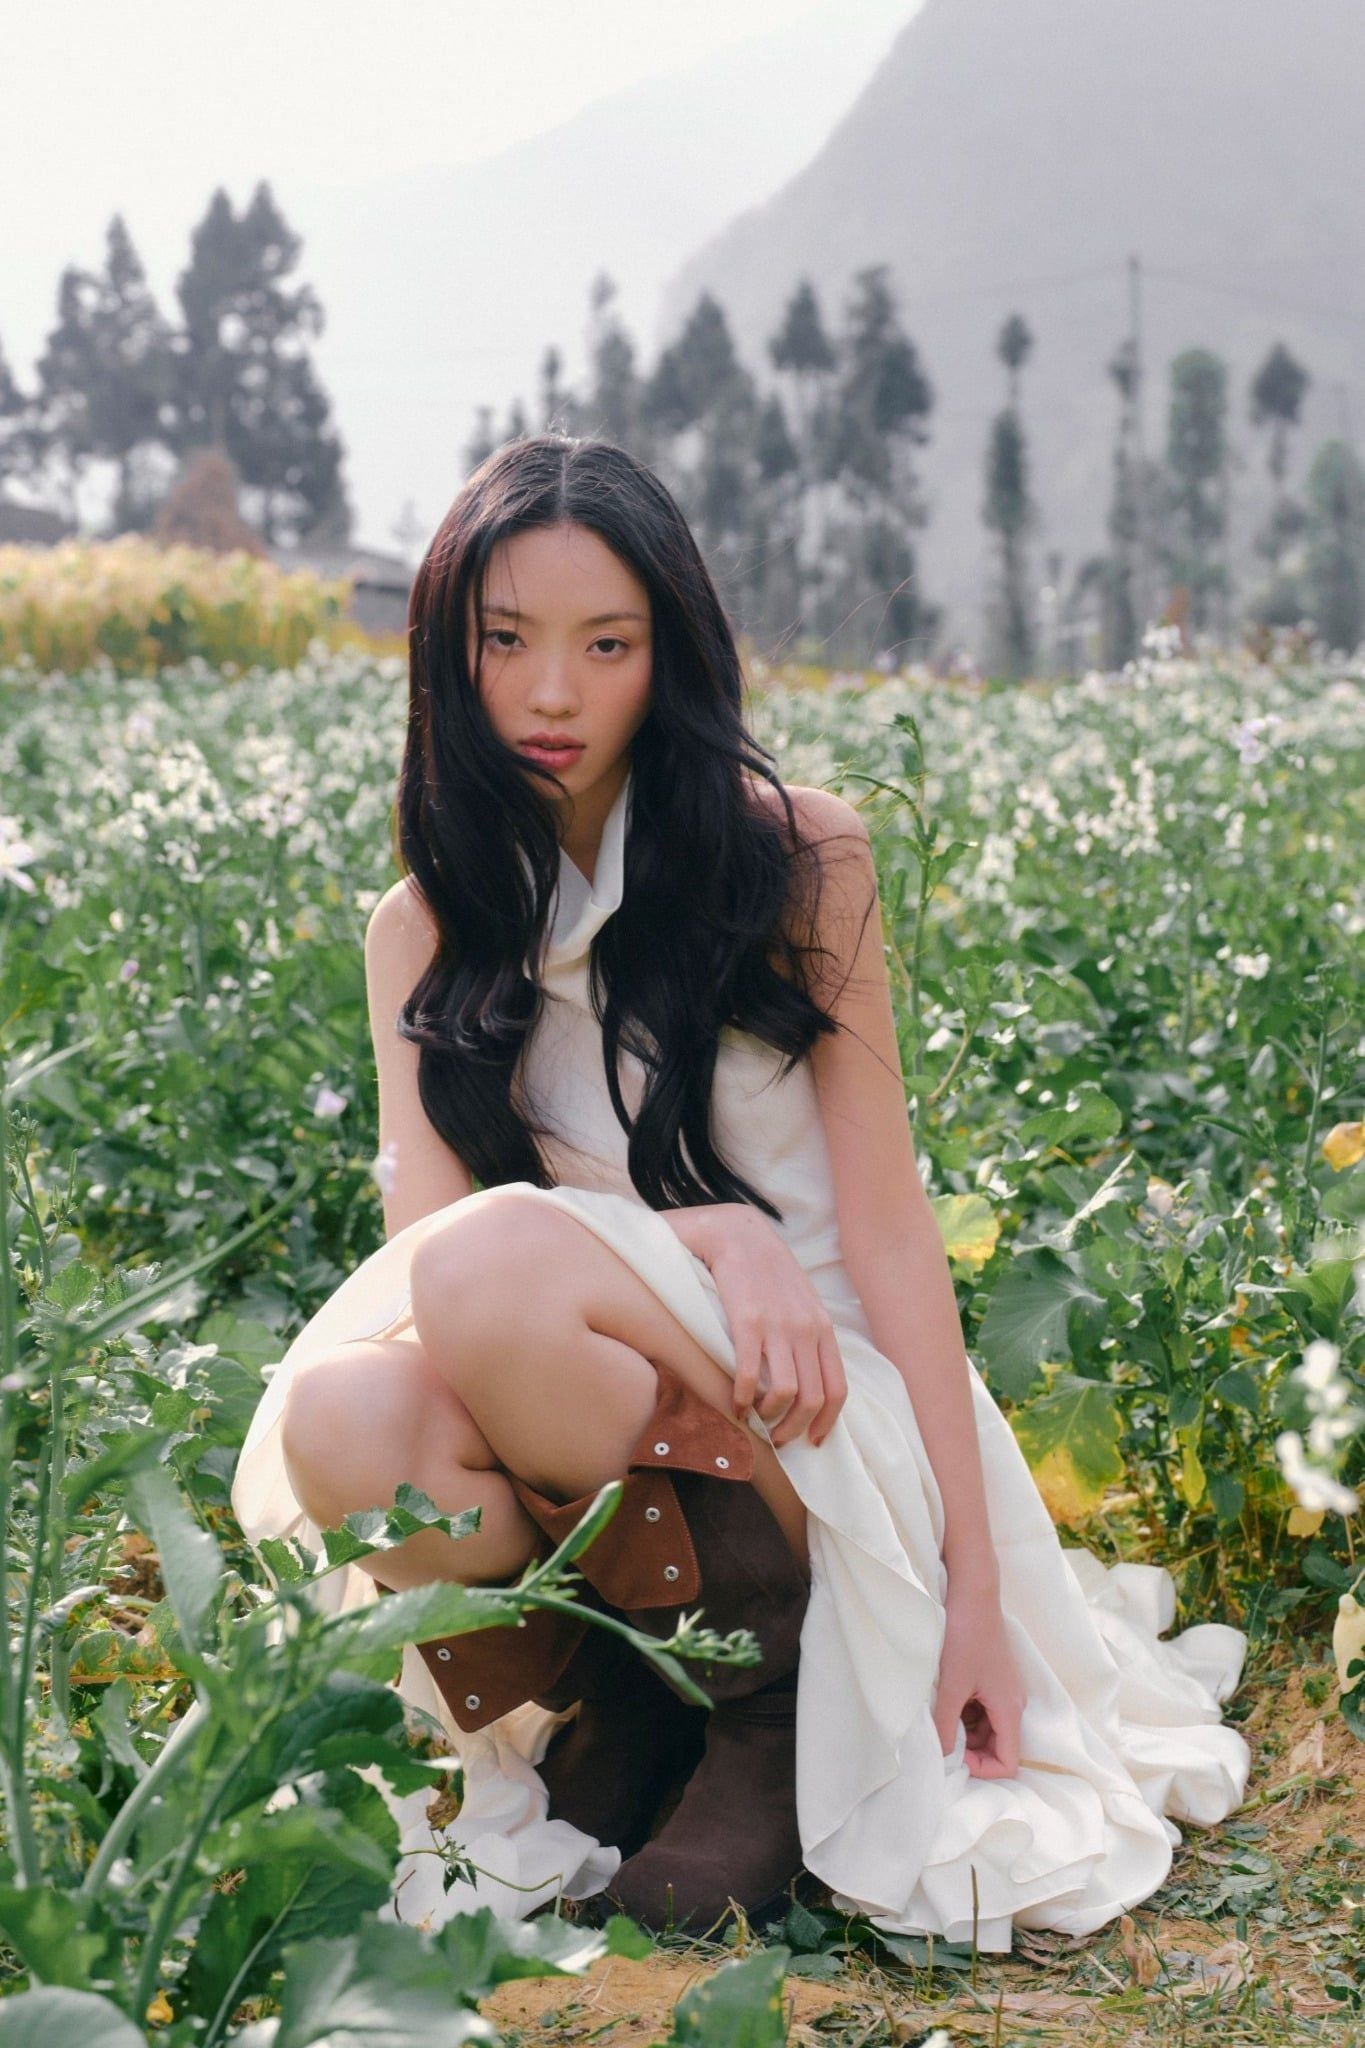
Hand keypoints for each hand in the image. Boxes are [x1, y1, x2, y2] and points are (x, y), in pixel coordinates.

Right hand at [702, 1208, 847, 1447]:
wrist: (738, 1233)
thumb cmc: (767, 1270)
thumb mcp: (801, 1300)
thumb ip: (809, 1333)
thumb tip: (809, 1374)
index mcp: (821, 1328)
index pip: (838, 1388)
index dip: (827, 1423)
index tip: (812, 1440)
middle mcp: (805, 1330)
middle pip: (813, 1399)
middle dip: (795, 1429)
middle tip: (778, 1439)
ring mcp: (777, 1327)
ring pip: (785, 1393)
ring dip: (769, 1417)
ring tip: (755, 1418)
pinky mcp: (746, 1322)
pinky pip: (749, 1375)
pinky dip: (742, 1398)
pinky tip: (734, 1401)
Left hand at [932, 1578, 1025, 1778]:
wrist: (973, 1592)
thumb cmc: (965, 1635)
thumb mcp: (952, 1685)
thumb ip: (946, 1726)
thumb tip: (942, 1757)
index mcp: (1010, 1710)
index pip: (1008, 1763)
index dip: (982, 1769)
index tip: (954, 1755)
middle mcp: (1013, 1703)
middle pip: (998, 1746)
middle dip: (971, 1751)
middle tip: (941, 1737)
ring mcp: (1004, 1689)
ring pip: (988, 1728)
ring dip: (965, 1730)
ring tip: (939, 1714)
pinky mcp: (994, 1677)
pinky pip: (983, 1709)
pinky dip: (965, 1712)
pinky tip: (945, 1697)